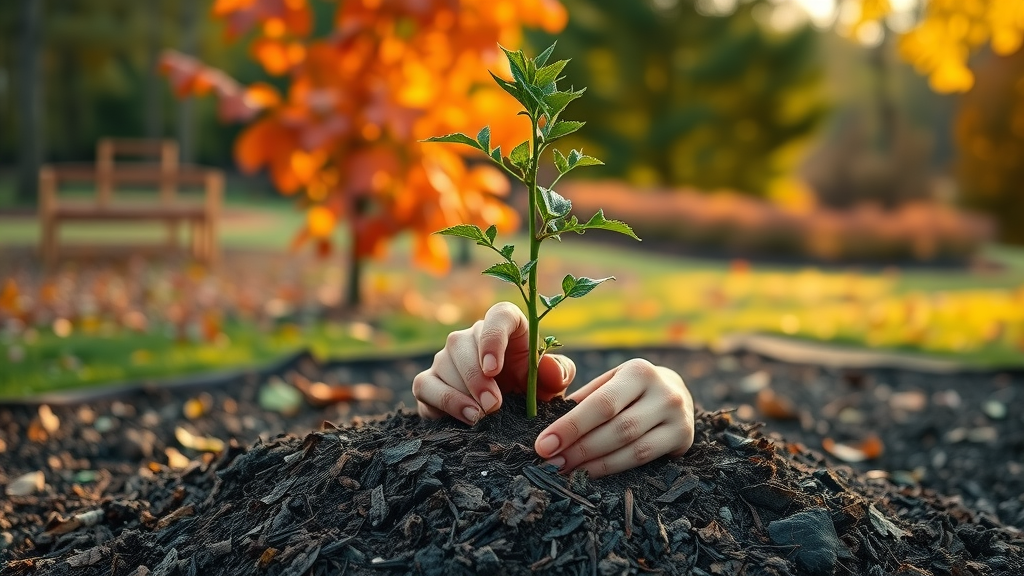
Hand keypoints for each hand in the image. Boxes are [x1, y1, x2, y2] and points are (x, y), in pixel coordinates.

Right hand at [412, 302, 575, 424]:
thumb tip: (548, 367)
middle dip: (476, 377)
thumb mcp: (552, 383)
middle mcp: (470, 336)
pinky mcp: (429, 382)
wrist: (511, 416)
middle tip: (494, 405)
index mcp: (505, 326)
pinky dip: (443, 402)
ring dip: (461, 392)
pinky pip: (425, 385)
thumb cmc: (533, 390)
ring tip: (481, 416)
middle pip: (461, 342)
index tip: (494, 368)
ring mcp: (445, 358)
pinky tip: (465, 418)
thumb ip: (558, 372)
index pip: (497, 316)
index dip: (492, 338)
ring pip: (443, 363)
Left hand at [534, 358, 693, 477]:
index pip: (600, 404)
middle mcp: (664, 392)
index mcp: (638, 371)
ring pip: (631, 449)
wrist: (677, 392)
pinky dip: (613, 468)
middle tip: (550, 463)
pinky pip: (643, 459)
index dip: (570, 427)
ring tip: (566, 470)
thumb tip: (550, 426)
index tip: (543, 445)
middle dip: (578, 449)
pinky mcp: (684, 438)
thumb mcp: (610, 383)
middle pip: (616, 428)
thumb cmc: (630, 389)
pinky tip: (590, 473)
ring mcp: (678, 416)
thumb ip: (584, 399)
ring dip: (594, 464)